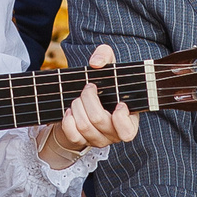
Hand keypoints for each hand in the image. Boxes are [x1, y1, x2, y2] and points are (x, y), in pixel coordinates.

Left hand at [40, 44, 137, 168]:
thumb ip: (105, 55)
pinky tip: (70, 110)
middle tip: (88, 88)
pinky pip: (72, 135)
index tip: (119, 103)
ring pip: (83, 125)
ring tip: (79, 97)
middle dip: (88, 98)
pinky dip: (68, 119)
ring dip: (77, 105)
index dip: (121, 117)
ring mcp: (98, 140)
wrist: (87, 101)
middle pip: (97, 119)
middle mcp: (114, 134)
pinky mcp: (82, 141)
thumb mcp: (108, 66)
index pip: (127, 132)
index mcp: (129, 121)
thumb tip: (95, 63)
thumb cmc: (104, 84)